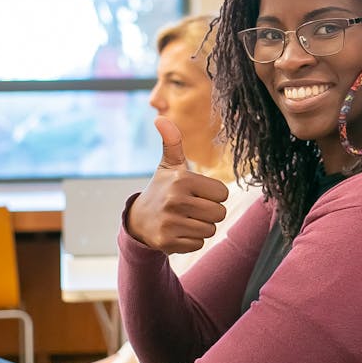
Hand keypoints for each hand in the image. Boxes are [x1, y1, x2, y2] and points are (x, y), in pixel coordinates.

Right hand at [127, 116, 229, 253]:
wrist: (139, 220)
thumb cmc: (162, 189)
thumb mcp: (168, 165)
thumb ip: (172, 142)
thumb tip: (160, 118)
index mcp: (181, 179)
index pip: (223, 194)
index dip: (213, 196)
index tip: (197, 194)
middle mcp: (175, 200)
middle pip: (219, 213)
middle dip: (209, 213)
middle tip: (192, 208)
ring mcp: (170, 222)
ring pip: (210, 230)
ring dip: (201, 227)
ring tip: (184, 219)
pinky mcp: (167, 241)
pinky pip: (198, 244)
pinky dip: (191, 240)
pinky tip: (177, 231)